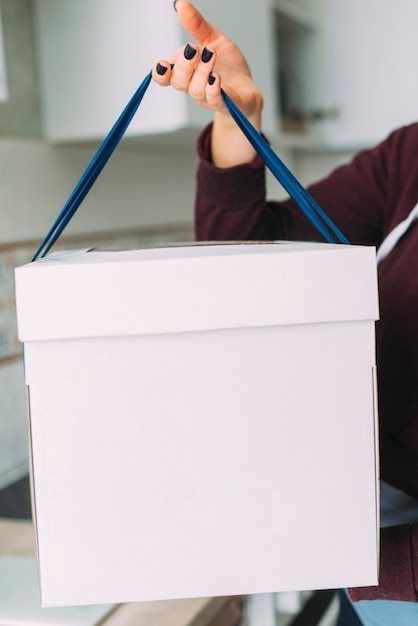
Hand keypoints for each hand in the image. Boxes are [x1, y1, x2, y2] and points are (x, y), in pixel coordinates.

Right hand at [152, 0, 262, 166]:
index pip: (165, 77)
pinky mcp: (225, 104)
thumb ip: (196, 26)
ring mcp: (208, 98)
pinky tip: (216, 78)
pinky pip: (214, 100)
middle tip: (193, 49)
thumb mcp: (213, 39)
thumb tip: (181, 4)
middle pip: (179, 82)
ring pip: (196, 90)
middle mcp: (192, 87)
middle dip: (183, 65)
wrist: (246, 88)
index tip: (162, 64)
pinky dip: (213, 89)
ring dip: (201, 71)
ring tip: (210, 53)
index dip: (160, 73)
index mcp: (185, 73)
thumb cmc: (227, 66)